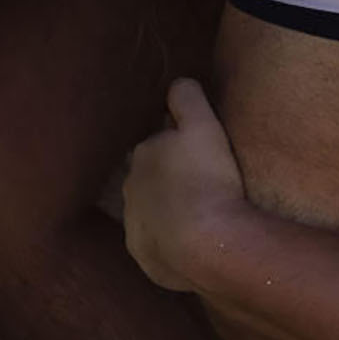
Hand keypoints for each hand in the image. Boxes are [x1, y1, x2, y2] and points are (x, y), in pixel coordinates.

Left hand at [122, 79, 246, 292]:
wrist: (207, 245)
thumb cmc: (208, 180)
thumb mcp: (204, 126)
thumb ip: (187, 98)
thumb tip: (176, 84)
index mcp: (142, 154)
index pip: (160, 143)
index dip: (180, 147)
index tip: (201, 155)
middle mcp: (130, 189)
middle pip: (152, 178)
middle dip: (170, 179)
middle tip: (203, 185)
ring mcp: (134, 226)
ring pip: (151, 211)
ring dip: (169, 210)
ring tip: (200, 216)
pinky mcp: (144, 256)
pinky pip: (157, 244)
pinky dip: (170, 241)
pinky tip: (192, 243)